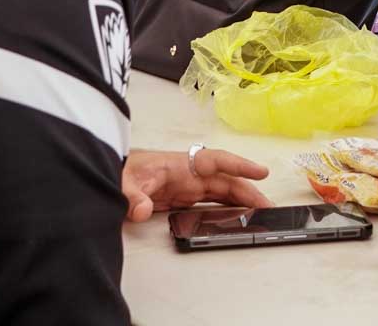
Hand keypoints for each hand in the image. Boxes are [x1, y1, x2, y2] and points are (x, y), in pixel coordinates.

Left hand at [122, 147, 271, 222]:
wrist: (109, 172)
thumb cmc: (120, 169)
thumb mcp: (123, 181)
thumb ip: (132, 195)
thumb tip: (140, 209)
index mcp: (180, 164)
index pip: (216, 161)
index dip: (240, 166)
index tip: (261, 172)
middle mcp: (189, 173)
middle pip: (226, 180)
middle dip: (249, 191)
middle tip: (268, 207)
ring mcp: (187, 185)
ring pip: (222, 191)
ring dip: (241, 200)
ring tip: (260, 213)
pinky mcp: (183, 197)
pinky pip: (212, 200)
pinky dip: (227, 207)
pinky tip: (237, 216)